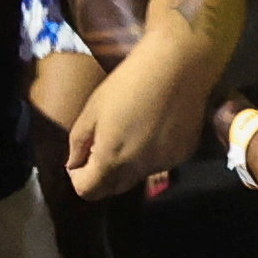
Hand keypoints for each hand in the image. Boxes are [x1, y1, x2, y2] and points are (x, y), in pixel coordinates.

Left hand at [63, 50, 213, 199]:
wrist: (178, 65)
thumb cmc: (129, 82)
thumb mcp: (92, 109)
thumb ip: (78, 143)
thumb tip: (74, 164)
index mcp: (111, 160)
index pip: (88, 191)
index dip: (78, 178)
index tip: (81, 158)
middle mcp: (138, 170)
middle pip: (113, 188)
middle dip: (102, 173)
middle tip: (102, 144)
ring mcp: (164, 164)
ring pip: (137, 175)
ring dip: (128, 163)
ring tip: (132, 130)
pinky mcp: (183, 154)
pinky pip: (159, 163)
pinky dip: (151, 153)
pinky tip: (155, 126)